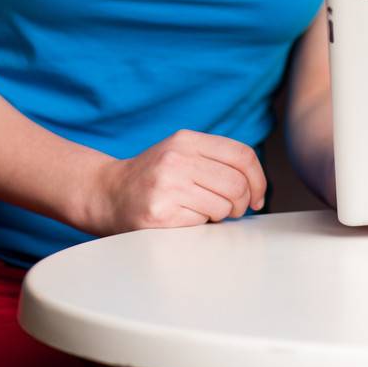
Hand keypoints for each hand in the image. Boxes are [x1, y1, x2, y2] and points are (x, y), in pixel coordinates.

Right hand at [88, 129, 266, 234]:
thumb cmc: (152, 177)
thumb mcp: (180, 153)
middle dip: (242, 203)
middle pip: (237, 183)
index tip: (258, 196)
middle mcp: (177, 159)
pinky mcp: (161, 214)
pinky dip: (202, 226)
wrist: (108, 194)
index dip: (258, 179)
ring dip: (221, 217)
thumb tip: (256, 185)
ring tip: (205, 214)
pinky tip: (187, 221)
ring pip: (223, 206)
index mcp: (186, 140)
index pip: (241, 155)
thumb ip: (214, 159)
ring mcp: (168, 186)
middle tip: (233, 211)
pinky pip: (202, 223)